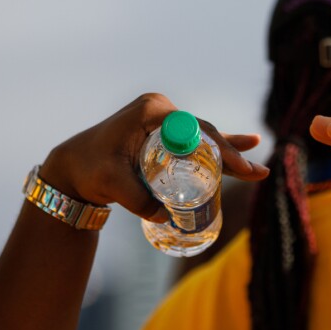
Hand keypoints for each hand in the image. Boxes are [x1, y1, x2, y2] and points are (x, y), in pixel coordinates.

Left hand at [39, 93, 268, 222]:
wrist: (72, 167)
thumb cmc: (89, 169)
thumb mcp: (113, 183)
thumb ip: (138, 200)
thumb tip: (167, 218)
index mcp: (151, 111)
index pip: (194, 130)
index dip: (219, 148)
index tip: (235, 167)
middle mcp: (161, 111)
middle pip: (204, 133)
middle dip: (231, 154)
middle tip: (255, 173)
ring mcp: (163, 122)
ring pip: (203, 139)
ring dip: (229, 153)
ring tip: (258, 168)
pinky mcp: (163, 135)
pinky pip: (194, 143)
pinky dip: (216, 148)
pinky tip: (246, 145)